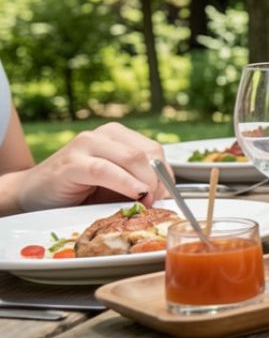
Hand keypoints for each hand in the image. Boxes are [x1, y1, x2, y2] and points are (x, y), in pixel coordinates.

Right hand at [7, 123, 166, 211]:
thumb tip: (166, 195)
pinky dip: (125, 183)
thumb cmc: (78, 191)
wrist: (33, 194)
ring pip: (132, 158)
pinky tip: (136, 194)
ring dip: (145, 183)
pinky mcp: (71, 162)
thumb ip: (138, 183)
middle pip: (147, 153)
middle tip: (155, 202)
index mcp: (118, 136)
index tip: (167, 196)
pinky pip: (105, 170)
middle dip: (158, 180)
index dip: (165, 175)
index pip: (154, 150)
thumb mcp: (115, 186)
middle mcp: (103, 135)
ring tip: (145, 202)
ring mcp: (86, 145)